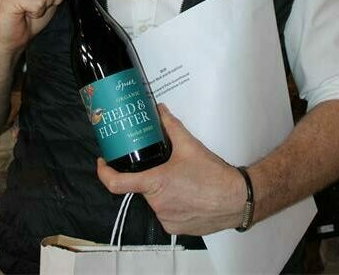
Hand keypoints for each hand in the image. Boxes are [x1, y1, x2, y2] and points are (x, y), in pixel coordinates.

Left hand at [97, 104, 246, 235]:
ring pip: (154, 200)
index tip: (102, 163)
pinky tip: (186, 194)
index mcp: (155, 183)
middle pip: (141, 188)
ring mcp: (166, 219)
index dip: (104, 173)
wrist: (236, 199)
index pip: (116, 183)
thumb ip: (170, 125)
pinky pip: (165, 213)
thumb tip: (160, 110)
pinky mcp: (175, 229)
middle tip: (165, 166)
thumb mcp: (189, 145)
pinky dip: (171, 203)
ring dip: (161, 190)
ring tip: (181, 180)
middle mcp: (157, 204)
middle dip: (149, 176)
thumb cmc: (213, 175)